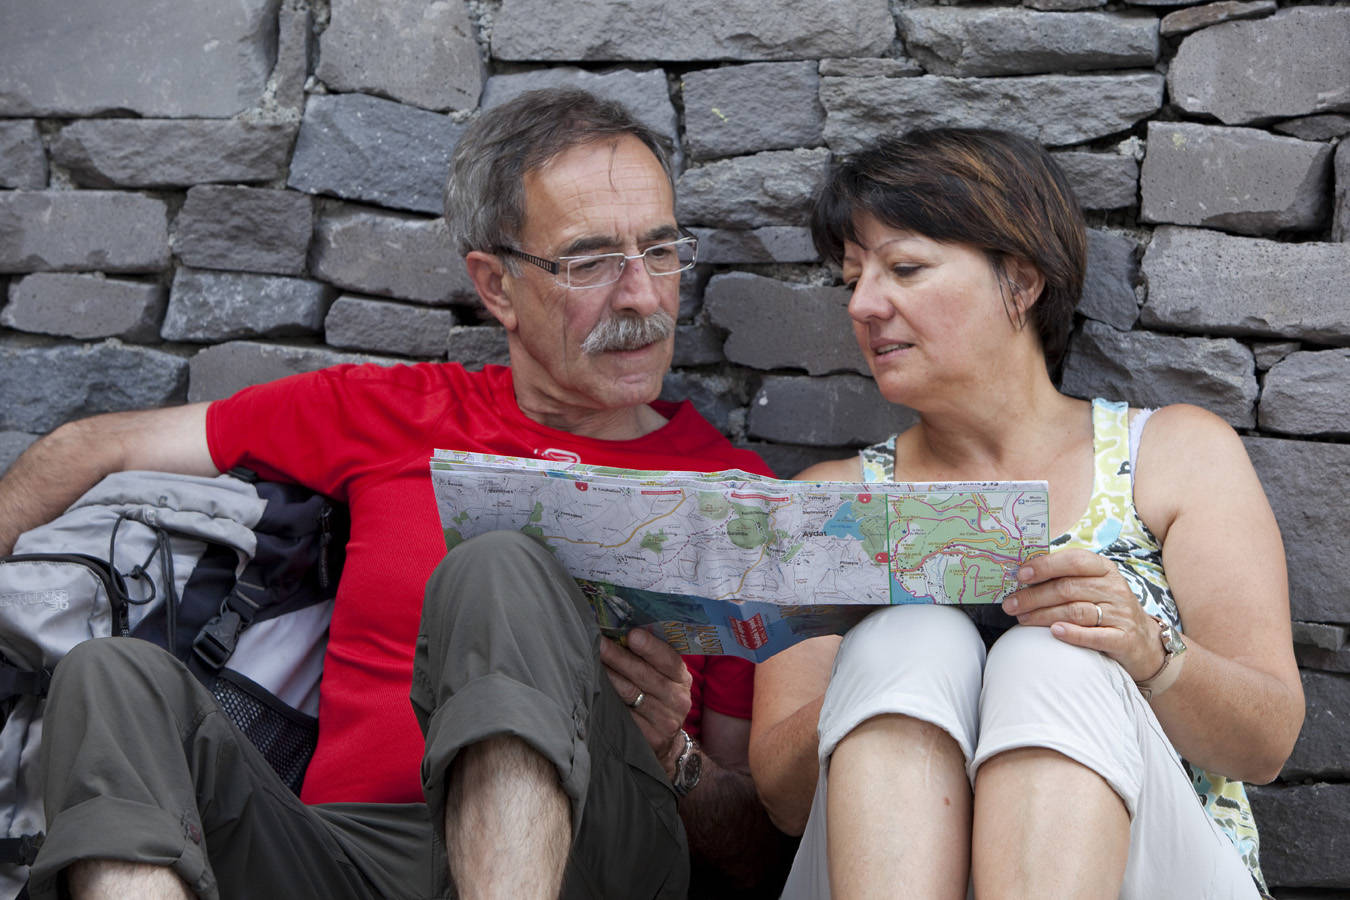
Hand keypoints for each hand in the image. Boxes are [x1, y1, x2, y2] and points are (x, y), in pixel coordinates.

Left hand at [599, 628, 692, 776]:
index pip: (669, 659)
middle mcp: (677, 698)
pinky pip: (623, 715)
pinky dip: (608, 700)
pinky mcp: (650, 737)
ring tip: (592, 662)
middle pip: (644, 675)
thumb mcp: (666, 678)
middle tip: (599, 643)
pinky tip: (596, 689)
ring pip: (630, 694)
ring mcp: (664, 720)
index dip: (651, 646)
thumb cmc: (659, 698)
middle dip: (619, 657)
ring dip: (609, 676)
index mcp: (682, 678)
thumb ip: (652, 658)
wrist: (668, 742)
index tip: (631, 634)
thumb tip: (623, 630)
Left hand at [1003, 548, 1164, 681]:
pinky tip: (1054, 632)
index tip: (1020, 574)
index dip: (1045, 566)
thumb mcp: (1093, 587)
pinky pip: (1094, 635)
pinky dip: (1072, 633)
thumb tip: (1024, 576)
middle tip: (1010, 604)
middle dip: (1034, 596)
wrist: (1144, 642)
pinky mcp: (1124, 638)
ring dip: (1044, 615)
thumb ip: (1066, 579)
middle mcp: (1114, 588)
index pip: (1073, 561)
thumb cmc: (1108, 610)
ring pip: (1076, 611)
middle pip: (1068, 588)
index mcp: (1104, 569)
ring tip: (1022, 619)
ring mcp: (1121, 613)